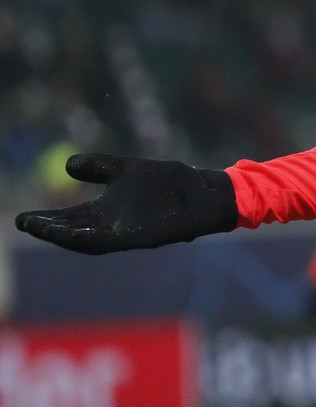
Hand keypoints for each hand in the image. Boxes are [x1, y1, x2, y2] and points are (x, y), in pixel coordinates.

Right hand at [14, 153, 237, 254]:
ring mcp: (126, 233)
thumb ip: (99, 167)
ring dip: (64, 236)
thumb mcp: (127, 170)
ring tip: (42, 228)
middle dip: (48, 229)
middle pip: (73, 231)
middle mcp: (112, 226)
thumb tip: (67, 165)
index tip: (22, 218)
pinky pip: (113, 241)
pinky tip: (77, 234)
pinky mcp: (142, 237)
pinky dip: (93, 239)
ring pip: (88, 240)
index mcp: (107, 212)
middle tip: (23, 223)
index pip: (69, 218)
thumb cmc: (168, 183)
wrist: (203, 191)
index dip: (46, 219)